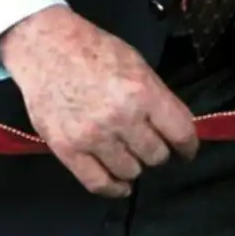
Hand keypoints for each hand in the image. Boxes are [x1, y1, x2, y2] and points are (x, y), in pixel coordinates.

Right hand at [0, 5, 198, 198]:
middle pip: (156, 155)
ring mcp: (93, 136)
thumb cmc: (94, 48)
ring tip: (129, 153)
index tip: (186, 150)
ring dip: (134, 164)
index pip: (180, 132)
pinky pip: (98, 183)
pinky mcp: (68, 149)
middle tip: (149, 143)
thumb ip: (155, 96)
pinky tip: (120, 184)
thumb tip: (173, 127)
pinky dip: (114, 188)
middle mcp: (121, 117)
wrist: (46, 47)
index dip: (188, 145)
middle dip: (158, 150)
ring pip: (131, 171)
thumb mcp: (135, 62)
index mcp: (142, 91)